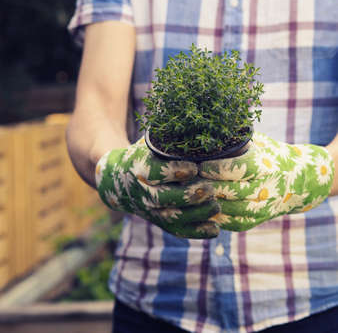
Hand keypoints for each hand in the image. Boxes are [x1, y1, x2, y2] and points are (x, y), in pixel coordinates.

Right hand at [95, 138, 219, 238]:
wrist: (116, 179)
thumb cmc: (142, 155)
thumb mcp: (150, 143)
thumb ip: (171, 139)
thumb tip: (202, 124)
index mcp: (139, 168)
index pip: (154, 172)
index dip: (174, 171)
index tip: (194, 168)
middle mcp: (142, 192)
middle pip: (163, 199)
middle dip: (187, 196)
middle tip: (210, 190)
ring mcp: (150, 210)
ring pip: (171, 218)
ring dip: (196, 214)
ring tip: (216, 206)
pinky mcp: (158, 221)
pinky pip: (177, 230)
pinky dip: (196, 231)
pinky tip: (215, 229)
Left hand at [199, 132, 333, 231]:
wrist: (298, 180)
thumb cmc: (270, 154)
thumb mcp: (259, 142)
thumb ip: (237, 141)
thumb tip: (206, 134)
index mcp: (266, 166)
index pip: (240, 169)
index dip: (217, 168)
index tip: (200, 165)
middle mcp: (266, 188)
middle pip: (232, 191)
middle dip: (207, 186)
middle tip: (187, 180)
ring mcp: (262, 208)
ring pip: (230, 209)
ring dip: (208, 203)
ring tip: (190, 193)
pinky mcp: (255, 220)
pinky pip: (232, 222)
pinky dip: (215, 216)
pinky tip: (200, 207)